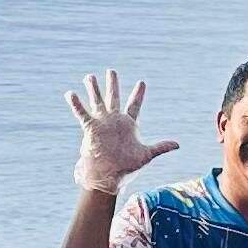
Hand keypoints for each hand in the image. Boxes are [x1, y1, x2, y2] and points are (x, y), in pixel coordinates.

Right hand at [66, 71, 175, 194]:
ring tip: (89, 76)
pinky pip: (82, 114)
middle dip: (113, 85)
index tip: (142, 82)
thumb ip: (161, 147)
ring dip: (94, 89)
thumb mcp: (146, 155)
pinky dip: (76, 104)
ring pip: (97, 101)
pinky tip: (70, 93)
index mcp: (128, 125)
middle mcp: (114, 121)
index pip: (134, 105)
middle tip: (111, 71)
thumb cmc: (127, 168)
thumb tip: (178, 145)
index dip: (138, 94)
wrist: (109, 176)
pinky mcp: (91, 128)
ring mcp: (102, 123)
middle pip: (114, 98)